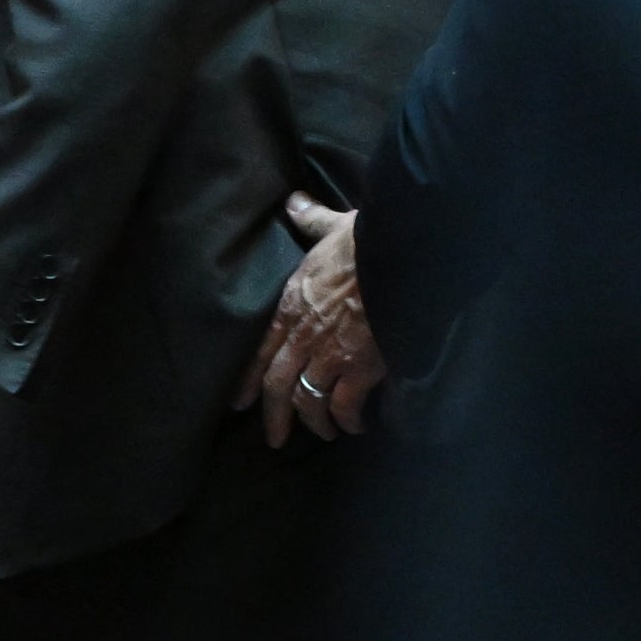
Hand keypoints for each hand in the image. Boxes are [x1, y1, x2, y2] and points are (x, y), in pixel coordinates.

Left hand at [248, 193, 383, 444]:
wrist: (402, 254)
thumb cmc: (368, 239)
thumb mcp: (331, 228)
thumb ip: (310, 221)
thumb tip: (294, 202)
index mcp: (291, 305)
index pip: (259, 350)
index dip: (247, 380)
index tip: (238, 402)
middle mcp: (303, 335)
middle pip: (278, 385)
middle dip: (275, 416)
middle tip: (274, 438)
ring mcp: (330, 353)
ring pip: (309, 401)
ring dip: (315, 422)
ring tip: (324, 432)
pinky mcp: (360, 367)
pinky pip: (345, 405)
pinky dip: (348, 420)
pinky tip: (355, 426)